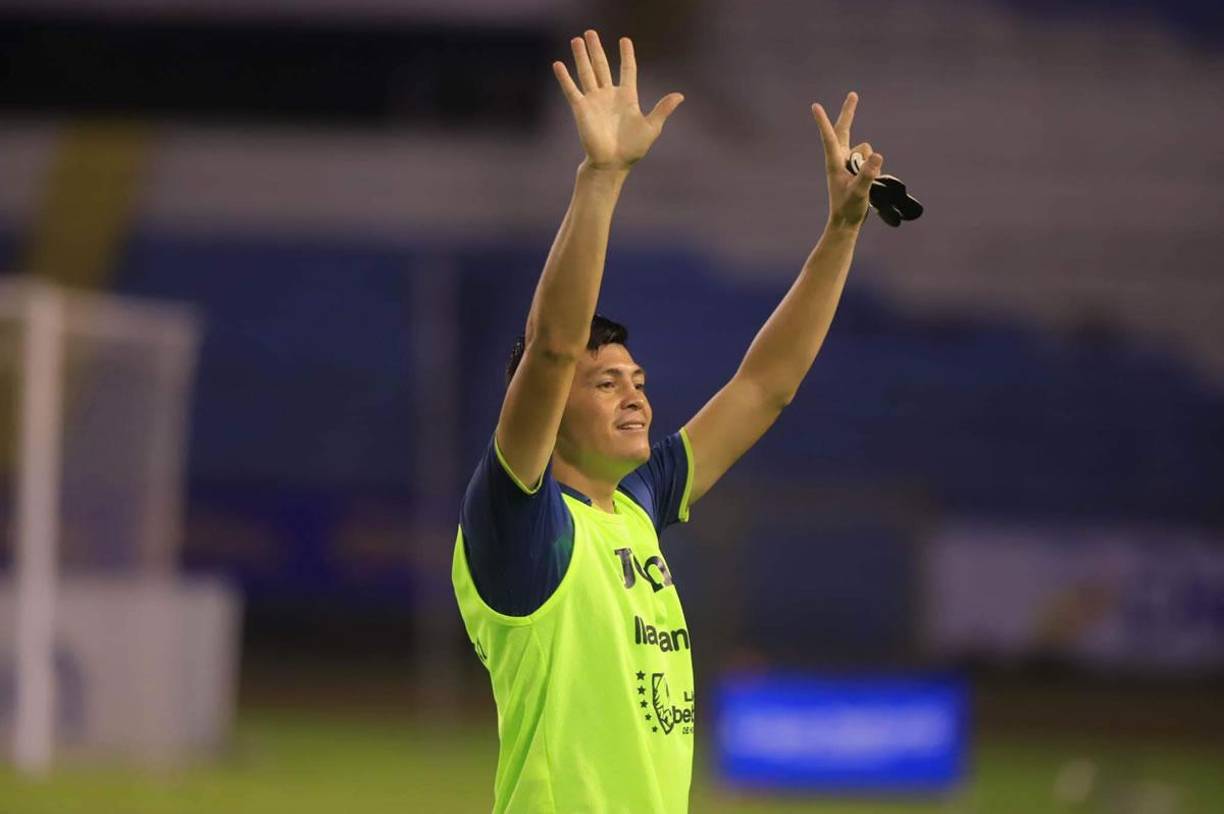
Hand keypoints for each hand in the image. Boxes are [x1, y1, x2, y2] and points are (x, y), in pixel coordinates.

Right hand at [553, 30, 684, 170]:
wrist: (611, 164)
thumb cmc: (632, 149)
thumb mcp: (651, 127)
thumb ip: (662, 109)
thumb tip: (680, 95)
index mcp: (627, 97)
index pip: (627, 70)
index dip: (627, 55)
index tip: (624, 40)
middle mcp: (609, 95)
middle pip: (601, 66)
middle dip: (596, 49)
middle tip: (590, 32)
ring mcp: (594, 101)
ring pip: (586, 72)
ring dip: (581, 56)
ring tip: (577, 40)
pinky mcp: (581, 109)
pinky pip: (571, 89)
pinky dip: (564, 77)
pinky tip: (558, 64)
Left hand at [812, 92, 881, 229]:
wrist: (846, 222)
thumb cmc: (848, 209)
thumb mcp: (860, 192)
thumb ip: (868, 174)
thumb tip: (876, 155)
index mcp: (834, 163)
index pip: (828, 137)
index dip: (823, 121)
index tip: (814, 106)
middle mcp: (839, 159)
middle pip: (844, 130)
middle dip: (849, 113)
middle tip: (853, 94)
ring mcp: (848, 163)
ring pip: (864, 150)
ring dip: (868, 162)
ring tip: (862, 183)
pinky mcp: (856, 168)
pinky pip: (870, 159)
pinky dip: (873, 168)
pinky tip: (868, 183)